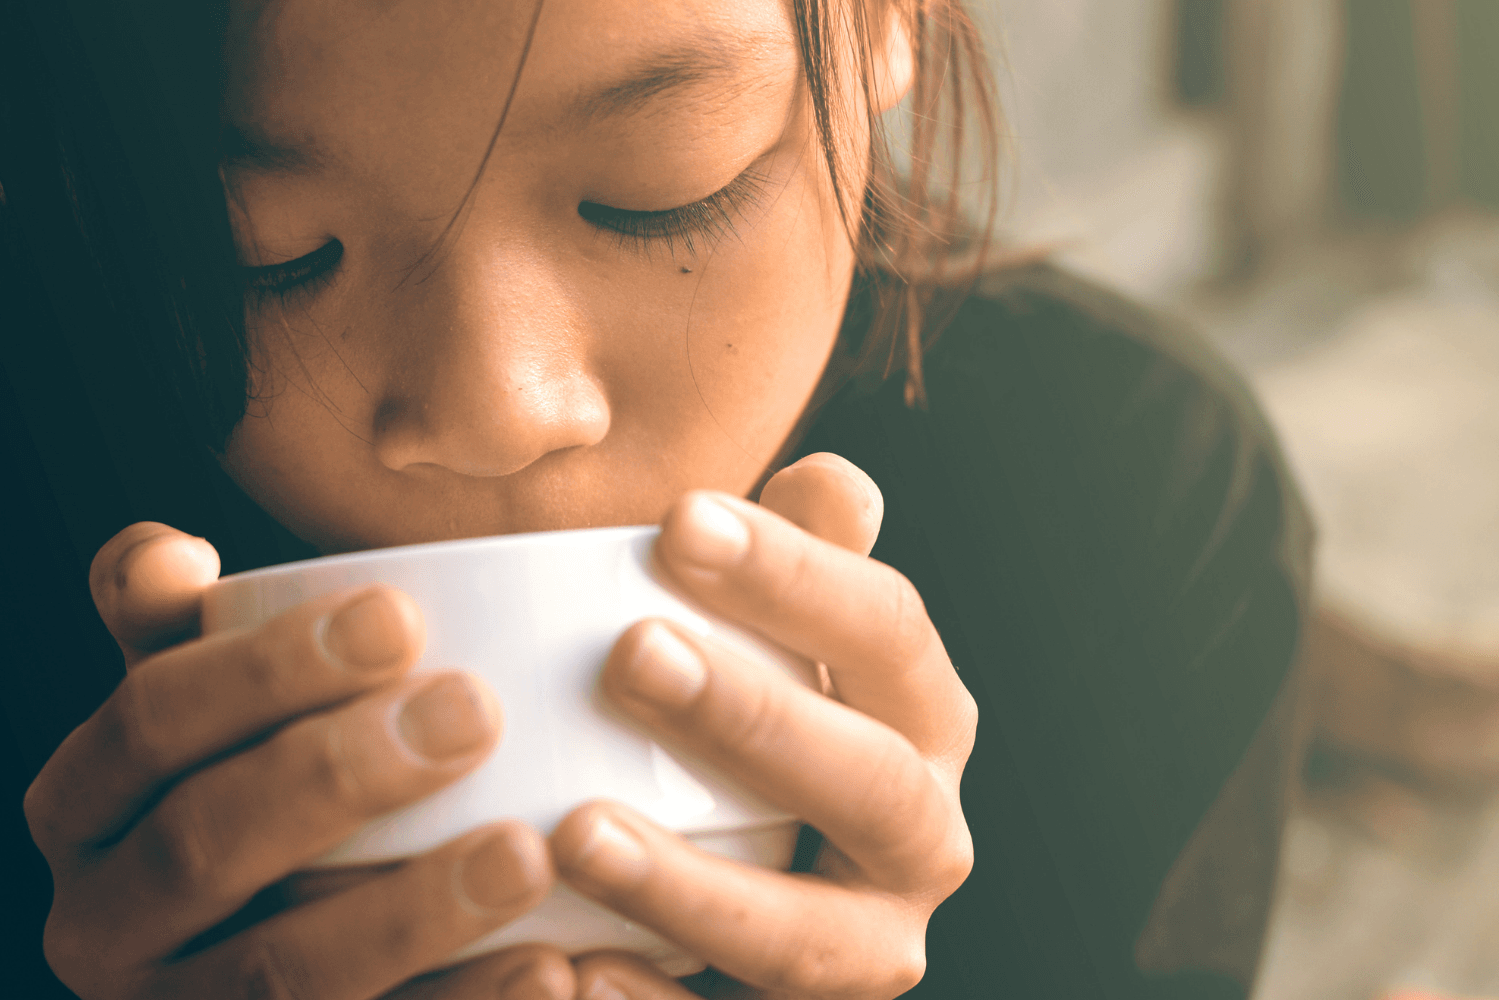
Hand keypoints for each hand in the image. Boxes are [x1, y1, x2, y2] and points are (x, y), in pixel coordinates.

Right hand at [29, 523, 571, 998]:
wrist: (299, 974)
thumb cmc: (265, 801)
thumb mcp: (212, 717)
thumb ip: (184, 630)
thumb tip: (171, 553)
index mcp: (80, 810)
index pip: (148, 723)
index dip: (264, 668)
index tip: (399, 613)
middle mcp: (99, 927)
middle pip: (201, 847)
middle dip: (335, 775)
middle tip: (473, 712)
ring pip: (278, 973)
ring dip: (407, 914)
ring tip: (524, 853)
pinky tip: (550, 968)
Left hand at [552, 453, 979, 998]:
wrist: (734, 882)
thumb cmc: (744, 723)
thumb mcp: (774, 640)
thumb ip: (799, 562)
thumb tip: (834, 481)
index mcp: (927, 721)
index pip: (890, 633)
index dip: (797, 575)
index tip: (678, 519)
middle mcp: (925, 840)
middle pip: (870, 781)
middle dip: (757, 718)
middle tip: (631, 651)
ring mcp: (868, 952)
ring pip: (806, 938)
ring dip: (696, 888)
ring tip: (576, 833)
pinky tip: (570, 970)